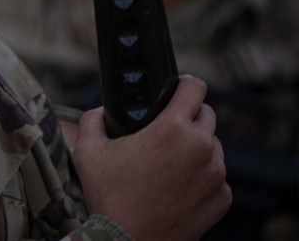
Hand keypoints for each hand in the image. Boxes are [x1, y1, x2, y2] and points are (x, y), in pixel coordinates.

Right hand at [73, 75, 231, 240]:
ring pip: (213, 146)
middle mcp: (201, 148)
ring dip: (196, 147)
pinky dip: (201, 176)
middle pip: (207, 115)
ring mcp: (215, 175)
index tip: (179, 87)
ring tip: (169, 162)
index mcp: (172, 129)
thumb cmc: (108, 196)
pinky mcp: (221, 199)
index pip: (196, 88)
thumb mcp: (87, 149)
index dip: (186, 83)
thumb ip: (94, 118)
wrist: (126, 240)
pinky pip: (216, 176)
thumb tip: (103, 110)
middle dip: (188, 116)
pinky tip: (178, 185)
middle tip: (166, 129)